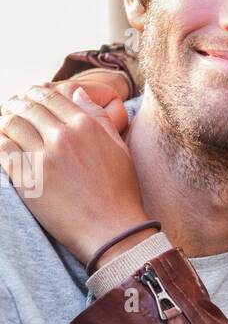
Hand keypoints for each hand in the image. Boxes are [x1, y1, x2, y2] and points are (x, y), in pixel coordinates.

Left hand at [0, 82, 147, 265]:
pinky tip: (1, 142)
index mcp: (85, 126)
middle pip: (28, 108)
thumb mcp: (118, 147)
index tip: (30, 98)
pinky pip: (3, 149)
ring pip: (12, 124)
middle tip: (11, 106)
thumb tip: (77, 93)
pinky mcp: (27, 180)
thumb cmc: (119, 191)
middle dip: (16, 104)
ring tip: (3, 123)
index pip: (50, 97)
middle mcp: (63, 137)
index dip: (35, 94)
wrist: (112, 230)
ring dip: (5, 120)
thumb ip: (97, 117)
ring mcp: (44, 158)